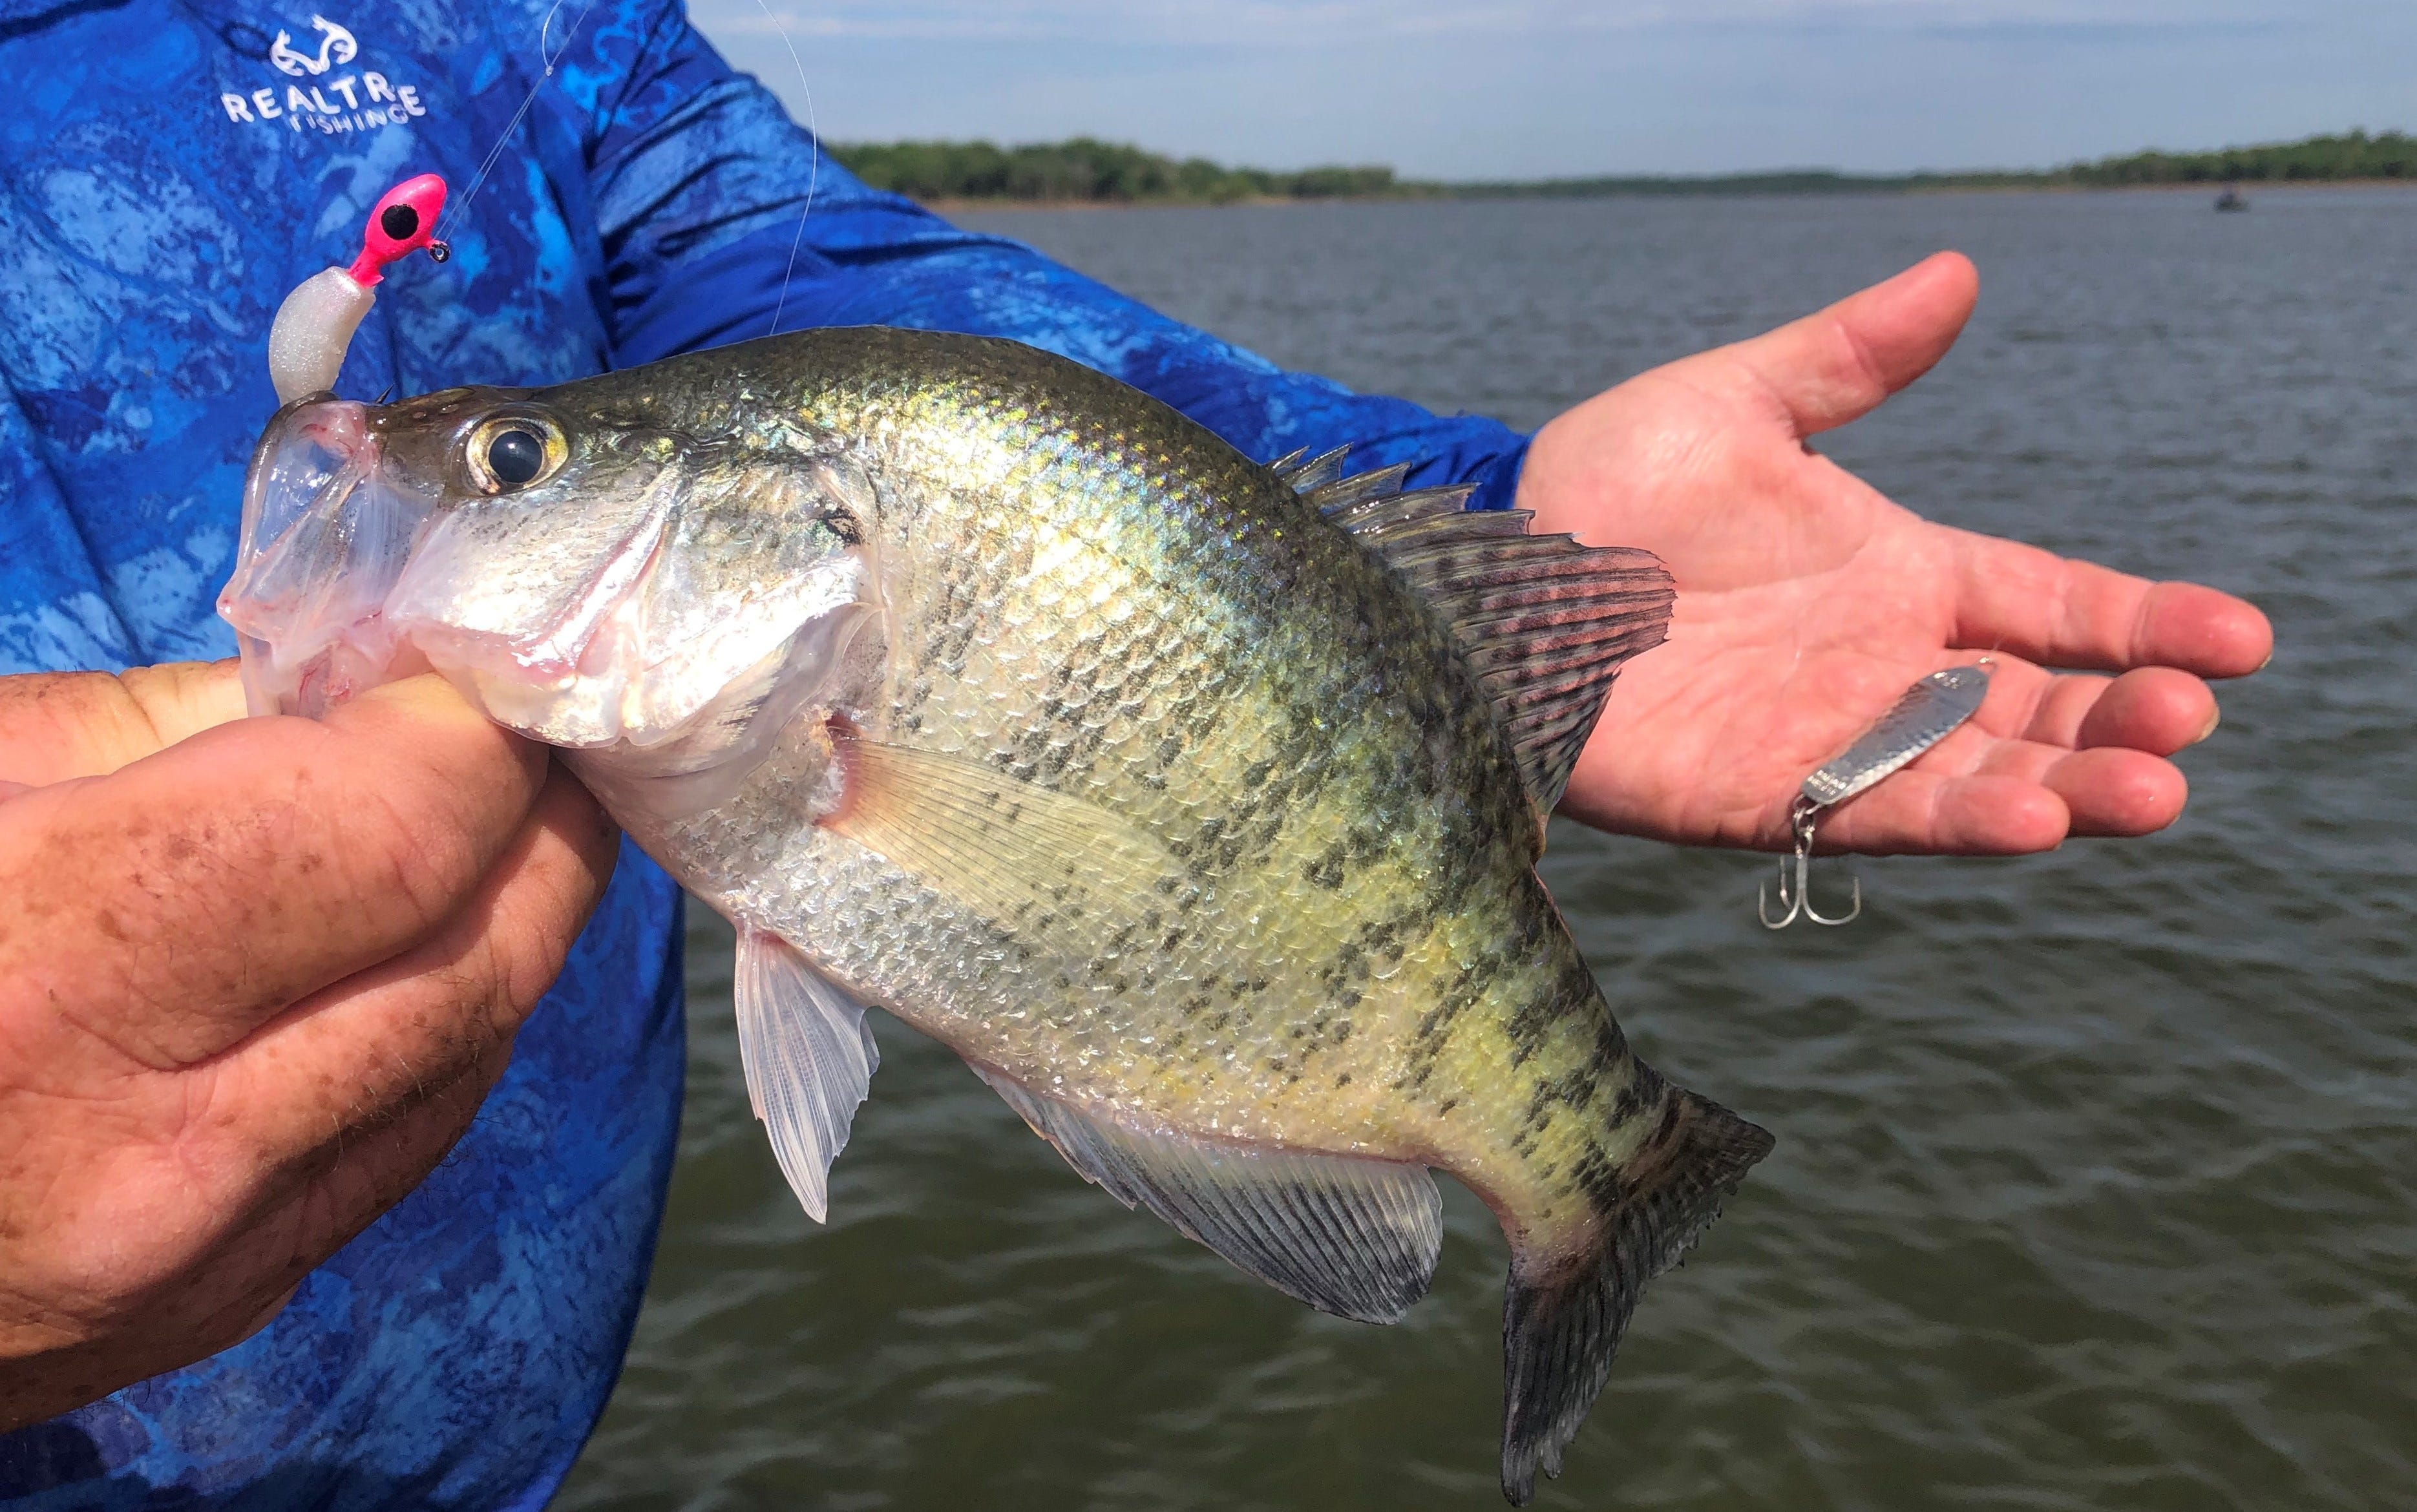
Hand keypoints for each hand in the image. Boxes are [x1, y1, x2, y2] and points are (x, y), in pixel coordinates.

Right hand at [0, 662, 617, 1427]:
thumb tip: (340, 692)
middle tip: (550, 726)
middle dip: (543, 819)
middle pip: (481, 953)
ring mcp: (197, 1261)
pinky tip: (421, 954)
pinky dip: (438, 1030)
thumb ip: (149, 730)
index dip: (476, 727)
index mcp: (55, 973)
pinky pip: (398, 1145)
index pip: (399, 828)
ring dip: (514, 925)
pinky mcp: (209, 1315)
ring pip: (468, 1059)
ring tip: (504, 822)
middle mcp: (159, 1151)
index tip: (486, 662)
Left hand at [1521, 253, 2272, 854]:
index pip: (2050, 602)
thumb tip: (1957, 272)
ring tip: (2152, 790)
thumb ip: (1848, 358)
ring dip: (2068, 786)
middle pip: (2033, 704)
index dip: (2141, 622)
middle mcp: (1882, 667)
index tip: (2238, 639)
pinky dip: (1957, 822)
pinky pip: (1877, 818)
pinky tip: (2034, 822)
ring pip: (1978, 775)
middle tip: (2187, 721)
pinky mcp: (1764, 801)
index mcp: (1897, 573)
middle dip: (2119, 717)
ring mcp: (1829, 739)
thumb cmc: (1603, 488)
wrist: (1491, 573)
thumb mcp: (1736, 403)